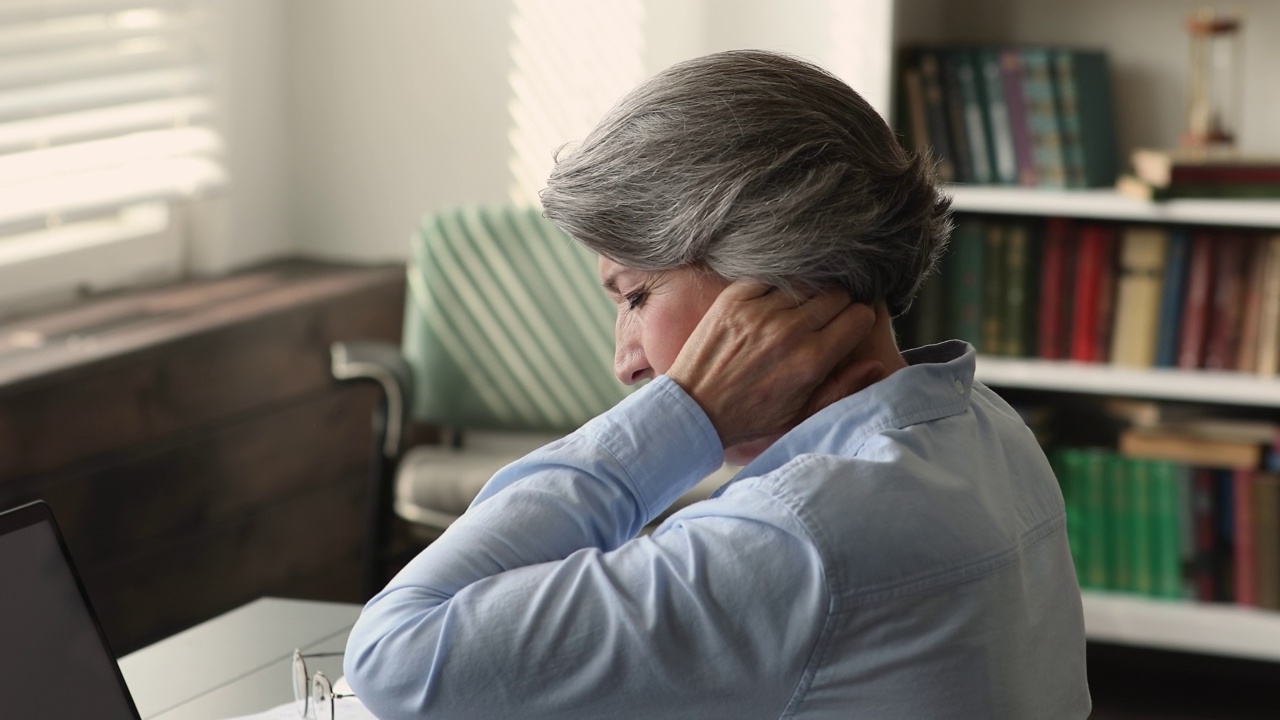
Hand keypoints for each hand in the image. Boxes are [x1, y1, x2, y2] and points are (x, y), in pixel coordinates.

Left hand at [666, 281, 880, 449]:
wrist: (696, 408)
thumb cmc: (751, 415)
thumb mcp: (802, 413)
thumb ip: (843, 388)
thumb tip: (877, 365)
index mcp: (811, 361)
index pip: (859, 318)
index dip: (858, 321)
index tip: (849, 327)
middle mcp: (789, 332)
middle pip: (837, 295)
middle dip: (838, 305)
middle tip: (825, 317)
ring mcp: (760, 312)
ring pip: (807, 283)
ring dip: (809, 294)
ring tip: (801, 309)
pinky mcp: (735, 299)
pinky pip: (772, 276)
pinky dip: (779, 284)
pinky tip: (776, 299)